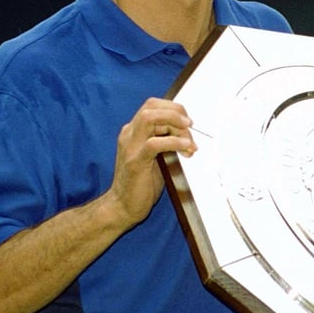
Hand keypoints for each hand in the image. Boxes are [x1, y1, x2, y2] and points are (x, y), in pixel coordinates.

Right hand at [109, 97, 196, 224]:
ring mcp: (130, 146)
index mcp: (133, 131)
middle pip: (151, 106)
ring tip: (188, 138)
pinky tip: (185, 147)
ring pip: (150, 118)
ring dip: (174, 123)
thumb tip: (188, 133)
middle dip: (175, 112)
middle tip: (191, 127)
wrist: (123, 207)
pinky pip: (154, 143)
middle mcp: (129, 134)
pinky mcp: (135, 161)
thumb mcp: (157, 157)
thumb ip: (167, 142)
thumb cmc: (142, 183)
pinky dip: (173, 142)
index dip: (173, 108)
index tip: (188, 121)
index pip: (152, 105)